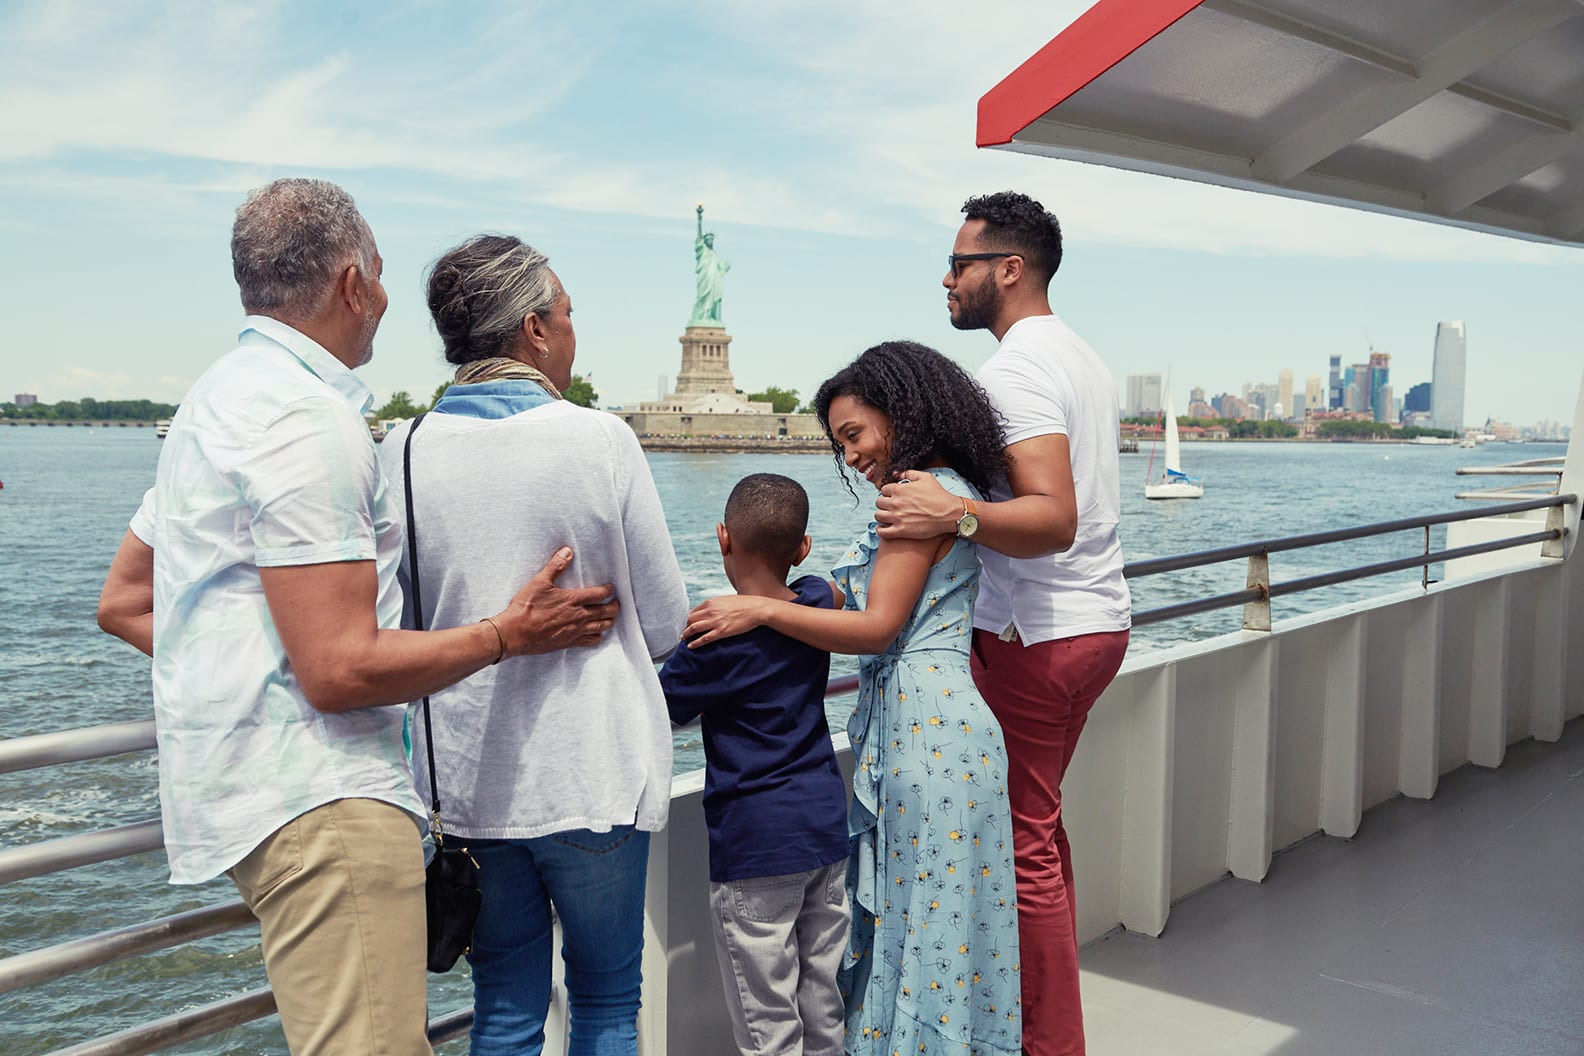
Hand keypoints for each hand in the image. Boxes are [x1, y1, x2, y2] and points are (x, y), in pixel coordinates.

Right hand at [495, 547, 619, 655]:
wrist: (515, 633)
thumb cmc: (526, 607)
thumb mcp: (539, 582)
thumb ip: (556, 566)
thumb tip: (567, 551)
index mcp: (573, 599)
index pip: (599, 594)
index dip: (608, 590)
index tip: (611, 588)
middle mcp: (578, 616)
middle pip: (606, 612)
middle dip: (614, 607)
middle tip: (616, 603)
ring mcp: (575, 631)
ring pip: (602, 627)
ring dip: (609, 621)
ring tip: (610, 617)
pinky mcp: (569, 643)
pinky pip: (591, 641)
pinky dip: (598, 636)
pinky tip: (596, 633)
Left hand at [683, 595, 768, 648]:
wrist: (756, 609)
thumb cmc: (742, 604)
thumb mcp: (724, 600)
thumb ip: (713, 605)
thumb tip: (705, 611)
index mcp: (710, 602)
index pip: (692, 611)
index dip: (685, 619)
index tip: (682, 624)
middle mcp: (710, 611)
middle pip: (690, 620)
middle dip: (682, 626)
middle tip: (678, 632)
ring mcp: (715, 621)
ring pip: (694, 628)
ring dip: (685, 634)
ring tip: (681, 639)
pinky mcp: (722, 631)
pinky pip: (704, 638)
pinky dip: (695, 642)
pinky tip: (690, 646)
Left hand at [875, 470, 957, 539]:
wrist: (949, 514)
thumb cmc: (939, 495)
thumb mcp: (926, 478)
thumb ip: (909, 473)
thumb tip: (897, 474)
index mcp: (899, 490)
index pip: (883, 490)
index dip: (888, 493)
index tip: (892, 496)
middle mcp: (895, 503)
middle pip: (878, 502)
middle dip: (883, 503)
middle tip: (890, 506)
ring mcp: (897, 518)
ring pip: (878, 516)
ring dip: (881, 515)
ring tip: (887, 516)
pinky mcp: (901, 531)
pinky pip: (882, 532)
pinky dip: (881, 530)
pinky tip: (885, 528)